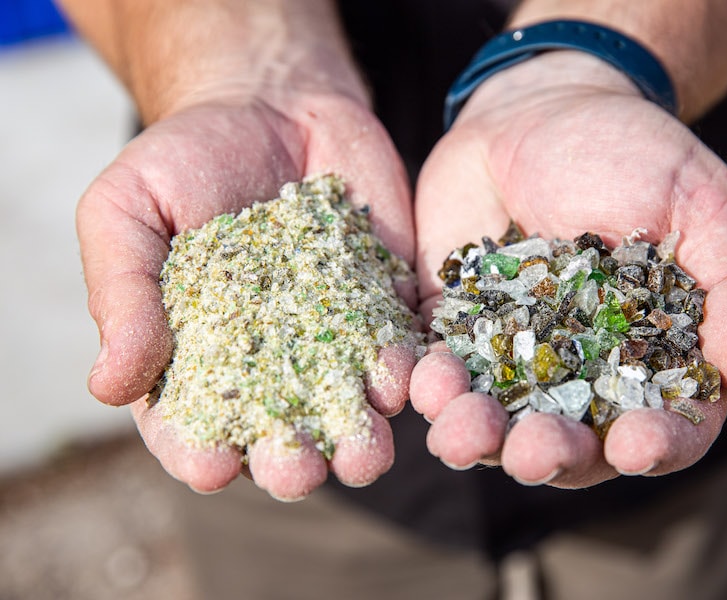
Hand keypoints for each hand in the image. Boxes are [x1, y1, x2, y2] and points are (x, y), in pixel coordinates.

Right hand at [78, 93, 415, 499]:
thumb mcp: (127, 211)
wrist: (273, 106)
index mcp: (196, 357)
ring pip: (351, 411)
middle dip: (290, 463)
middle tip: (297, 470)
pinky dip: (408, 373)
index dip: (198, 454)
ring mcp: (334, 340)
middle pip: (281, 436)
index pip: (193, 426)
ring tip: (365, 453)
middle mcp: (270, 365)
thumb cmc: (184, 158)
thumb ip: (123, 293)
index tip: (211, 467)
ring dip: (360, 442)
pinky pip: (401, 351)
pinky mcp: (385, 309)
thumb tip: (108, 386)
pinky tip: (407, 382)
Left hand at [410, 51, 726, 487]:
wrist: (540, 107)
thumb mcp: (701, 210)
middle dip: (550, 455)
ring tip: (460, 430)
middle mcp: (581, 372)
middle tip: (533, 450)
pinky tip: (421, 381)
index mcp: (653, 356)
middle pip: (570, 442)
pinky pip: (435, 373)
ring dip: (475, 438)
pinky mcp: (453, 329)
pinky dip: (426, 386)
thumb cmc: (634, 153)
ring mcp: (511, 355)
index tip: (635, 445)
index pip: (666, 425)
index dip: (655, 446)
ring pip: (494, 423)